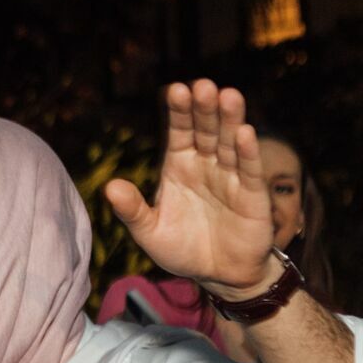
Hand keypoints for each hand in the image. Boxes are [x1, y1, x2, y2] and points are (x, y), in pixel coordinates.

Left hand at [104, 79, 278, 299]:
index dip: (178, 112)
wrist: (218, 276)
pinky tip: (245, 133)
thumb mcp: (150, 232)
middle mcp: (206, 164)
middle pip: (206, 130)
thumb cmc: (183, 249)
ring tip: (228, 95)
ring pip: (230, 143)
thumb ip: (132, 211)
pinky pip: (249, 170)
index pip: (179, 132)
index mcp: (179, 166)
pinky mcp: (252, 194)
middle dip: (204, 109)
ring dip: (229, 120)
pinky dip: (247, 152)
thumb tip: (110, 188)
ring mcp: (230, 176)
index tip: (176, 90)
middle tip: (203, 86)